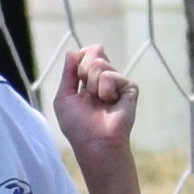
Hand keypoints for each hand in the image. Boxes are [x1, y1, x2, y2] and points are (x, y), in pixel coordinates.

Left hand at [51, 42, 141, 159]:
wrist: (94, 141)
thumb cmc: (78, 125)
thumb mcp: (64, 97)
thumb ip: (68, 74)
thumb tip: (72, 52)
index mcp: (89, 80)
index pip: (86, 53)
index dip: (79, 60)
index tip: (78, 78)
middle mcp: (105, 78)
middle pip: (94, 51)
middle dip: (84, 70)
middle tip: (87, 93)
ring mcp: (118, 82)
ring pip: (100, 63)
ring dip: (92, 85)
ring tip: (99, 102)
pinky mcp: (129, 87)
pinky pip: (111, 76)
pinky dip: (105, 90)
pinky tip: (110, 103)